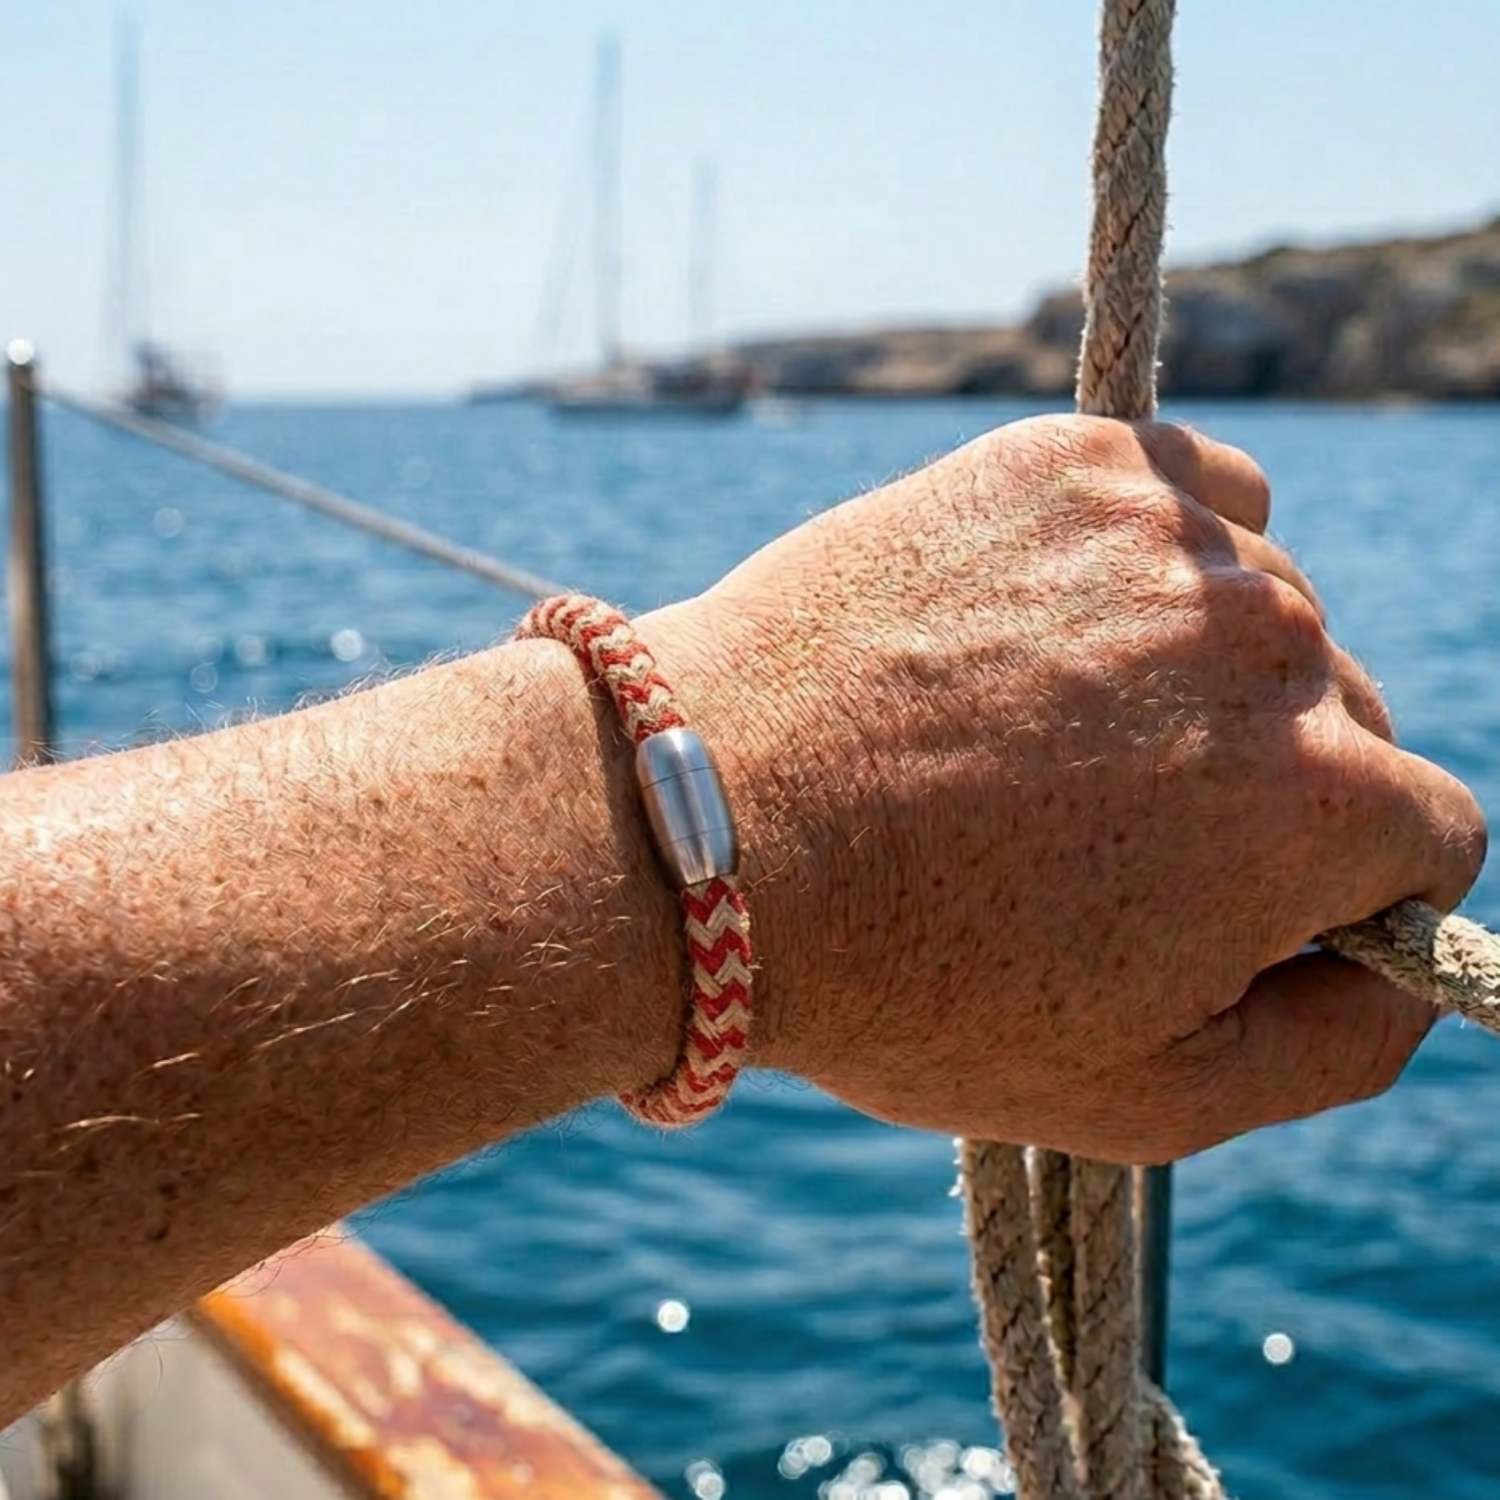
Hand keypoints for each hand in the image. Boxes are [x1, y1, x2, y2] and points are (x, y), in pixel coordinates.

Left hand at [645, 416, 1485, 1160]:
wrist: (708, 824)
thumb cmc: (908, 976)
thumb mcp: (1142, 1095)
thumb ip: (1336, 1048)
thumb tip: (1407, 965)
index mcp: (1316, 806)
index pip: (1428, 838)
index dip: (1333, 891)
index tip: (1222, 902)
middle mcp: (1273, 643)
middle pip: (1338, 716)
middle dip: (1253, 782)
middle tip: (1093, 826)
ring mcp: (1164, 536)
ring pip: (1260, 607)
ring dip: (1190, 667)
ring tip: (1041, 728)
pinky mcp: (1067, 464)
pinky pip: (1186, 494)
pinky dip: (1147, 555)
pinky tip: (1051, 619)